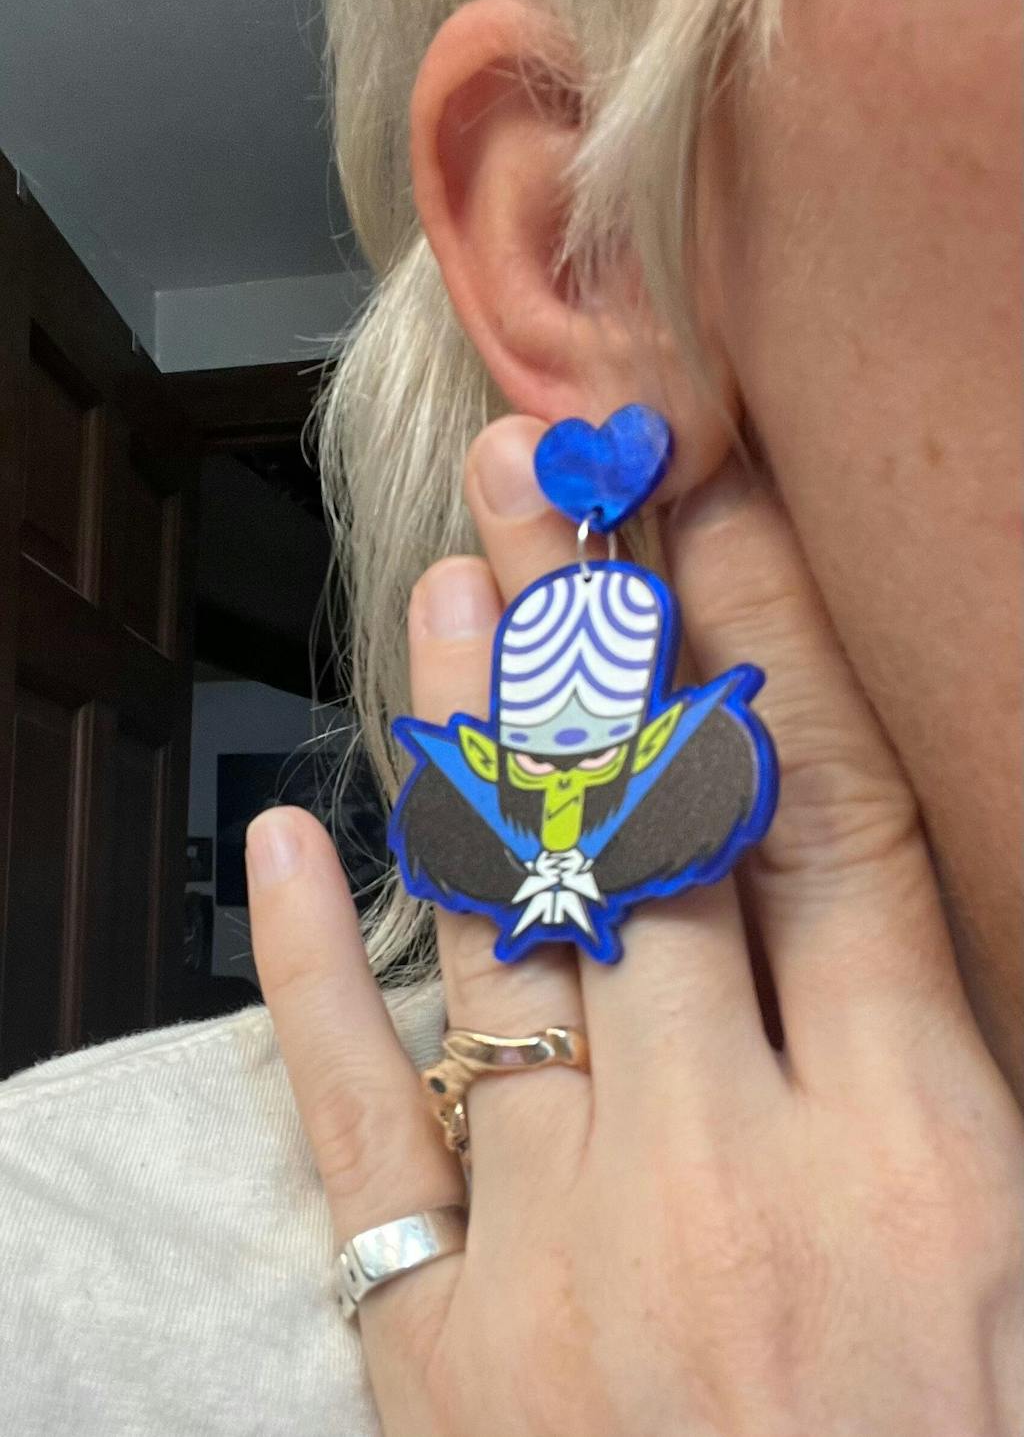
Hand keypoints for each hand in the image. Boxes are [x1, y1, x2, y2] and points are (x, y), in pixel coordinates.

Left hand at [246, 417, 1023, 1435]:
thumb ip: (961, 1074)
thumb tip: (867, 877)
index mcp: (924, 1153)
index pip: (828, 820)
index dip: (764, 643)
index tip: (710, 511)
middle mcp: (734, 1170)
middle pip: (657, 834)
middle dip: (603, 639)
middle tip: (549, 482)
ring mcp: (567, 1251)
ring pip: (511, 932)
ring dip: (479, 747)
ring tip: (455, 591)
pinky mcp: (437, 1344)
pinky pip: (358, 1123)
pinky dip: (313, 974)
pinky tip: (291, 843)